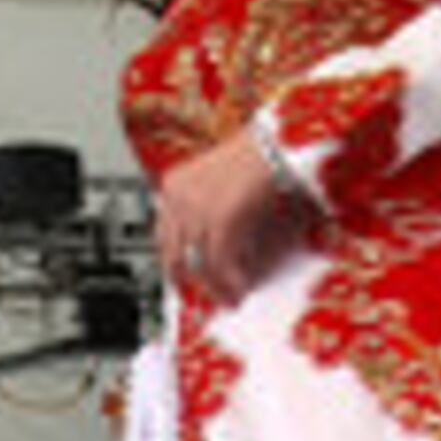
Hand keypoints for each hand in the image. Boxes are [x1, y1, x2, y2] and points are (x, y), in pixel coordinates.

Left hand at [151, 131, 316, 306]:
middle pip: (174, 254)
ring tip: (230, 297)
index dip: (174, 261)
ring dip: (216, 287)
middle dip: (191, 280)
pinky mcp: (219, 220)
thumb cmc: (257, 156)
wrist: (278, 142)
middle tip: (207, 294)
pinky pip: (219, 262)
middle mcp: (178, 197)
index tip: (183, 278)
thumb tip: (210, 246)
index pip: (162, 235)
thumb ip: (205, 207)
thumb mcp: (218, 180)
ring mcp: (196, 209)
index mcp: (173, 184)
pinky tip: (241, 288)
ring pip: (198, 263)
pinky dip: (231, 280)